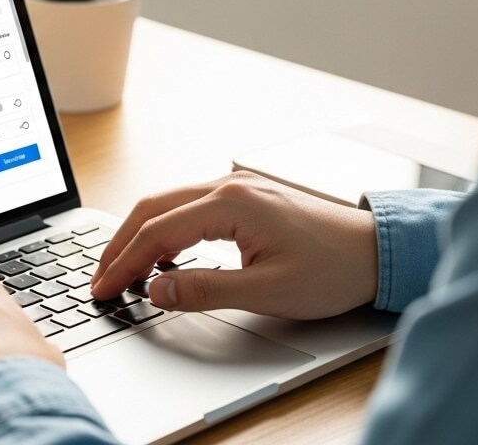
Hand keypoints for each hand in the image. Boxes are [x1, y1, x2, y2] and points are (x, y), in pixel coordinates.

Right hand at [90, 172, 379, 318]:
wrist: (377, 252)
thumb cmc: (333, 269)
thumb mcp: (267, 291)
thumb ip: (205, 290)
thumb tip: (157, 288)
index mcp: (231, 203)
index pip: (157, 232)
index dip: (124, 264)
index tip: (104, 290)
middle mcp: (229, 186)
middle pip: (152, 208)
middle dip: (120, 245)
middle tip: (100, 280)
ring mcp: (237, 188)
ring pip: (169, 204)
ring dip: (140, 235)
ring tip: (123, 270)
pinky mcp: (246, 197)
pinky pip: (190, 207)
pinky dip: (165, 229)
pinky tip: (164, 255)